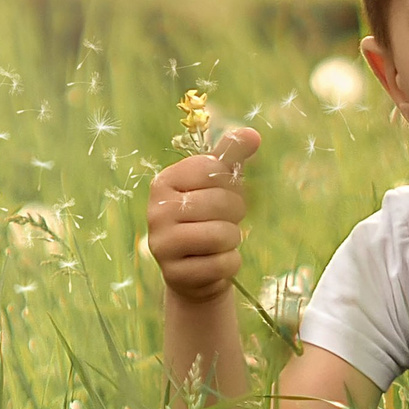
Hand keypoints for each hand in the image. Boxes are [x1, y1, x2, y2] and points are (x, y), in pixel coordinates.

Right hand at [146, 128, 261, 305]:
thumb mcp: (218, 184)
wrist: (195, 271)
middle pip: (221, 202)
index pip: (213, 168)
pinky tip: (216, 262)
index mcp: (164, 181)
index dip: (230, 182)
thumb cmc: (207, 219)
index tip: (220, 194)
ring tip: (220, 242)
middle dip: (234, 214)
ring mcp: (161, 244)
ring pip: (222, 234)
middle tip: (223, 221)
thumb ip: (231, 156)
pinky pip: (222, 264)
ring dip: (232, 239)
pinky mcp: (174, 274)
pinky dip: (230, 263)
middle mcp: (156, 211)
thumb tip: (253, 134)